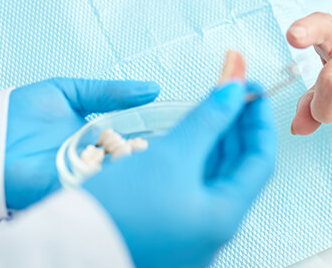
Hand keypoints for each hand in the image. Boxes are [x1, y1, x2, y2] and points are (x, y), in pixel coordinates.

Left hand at [5, 77, 159, 209]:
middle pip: (126, 164)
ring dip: (128, 170)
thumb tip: (153, 88)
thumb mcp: (71, 91)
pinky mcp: (65, 192)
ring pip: (114, 178)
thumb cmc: (21, 112)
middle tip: (169, 147)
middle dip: (145, 158)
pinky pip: (93, 189)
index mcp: (94, 140)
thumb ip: (110, 92)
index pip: (130, 142)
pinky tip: (120, 170)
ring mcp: (80, 179)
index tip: (175, 131)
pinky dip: (106, 181)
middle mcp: (91, 163)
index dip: (150, 139)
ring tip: (151, 157)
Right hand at [84, 81, 275, 267]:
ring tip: (209, 103)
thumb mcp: (171, 155)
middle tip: (230, 88)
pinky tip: (187, 134)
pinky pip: (192, 185)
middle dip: (235, 124)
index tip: (251, 88)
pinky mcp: (167, 229)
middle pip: (237, 168)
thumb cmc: (121, 208)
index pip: (260, 160)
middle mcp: (212, 230)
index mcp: (223, 217)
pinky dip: (195, 156)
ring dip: (215, 137)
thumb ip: (207, 119)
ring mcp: (190, 233)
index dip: (258, 119)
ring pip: (214, 176)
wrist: (71, 244)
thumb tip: (234, 90)